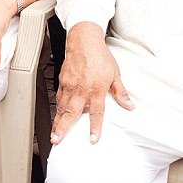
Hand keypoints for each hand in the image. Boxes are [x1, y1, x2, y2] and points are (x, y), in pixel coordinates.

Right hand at [51, 22, 133, 145]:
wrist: (84, 41)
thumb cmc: (99, 56)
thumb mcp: (115, 74)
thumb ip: (120, 92)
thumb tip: (129, 105)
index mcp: (96, 89)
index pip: (96, 113)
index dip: (95, 128)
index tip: (93, 139)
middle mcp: (81, 90)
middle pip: (71, 113)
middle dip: (63, 129)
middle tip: (57, 140)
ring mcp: (70, 86)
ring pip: (62, 107)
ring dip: (57, 122)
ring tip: (54, 134)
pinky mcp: (63, 81)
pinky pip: (59, 97)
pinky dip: (57, 107)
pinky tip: (57, 114)